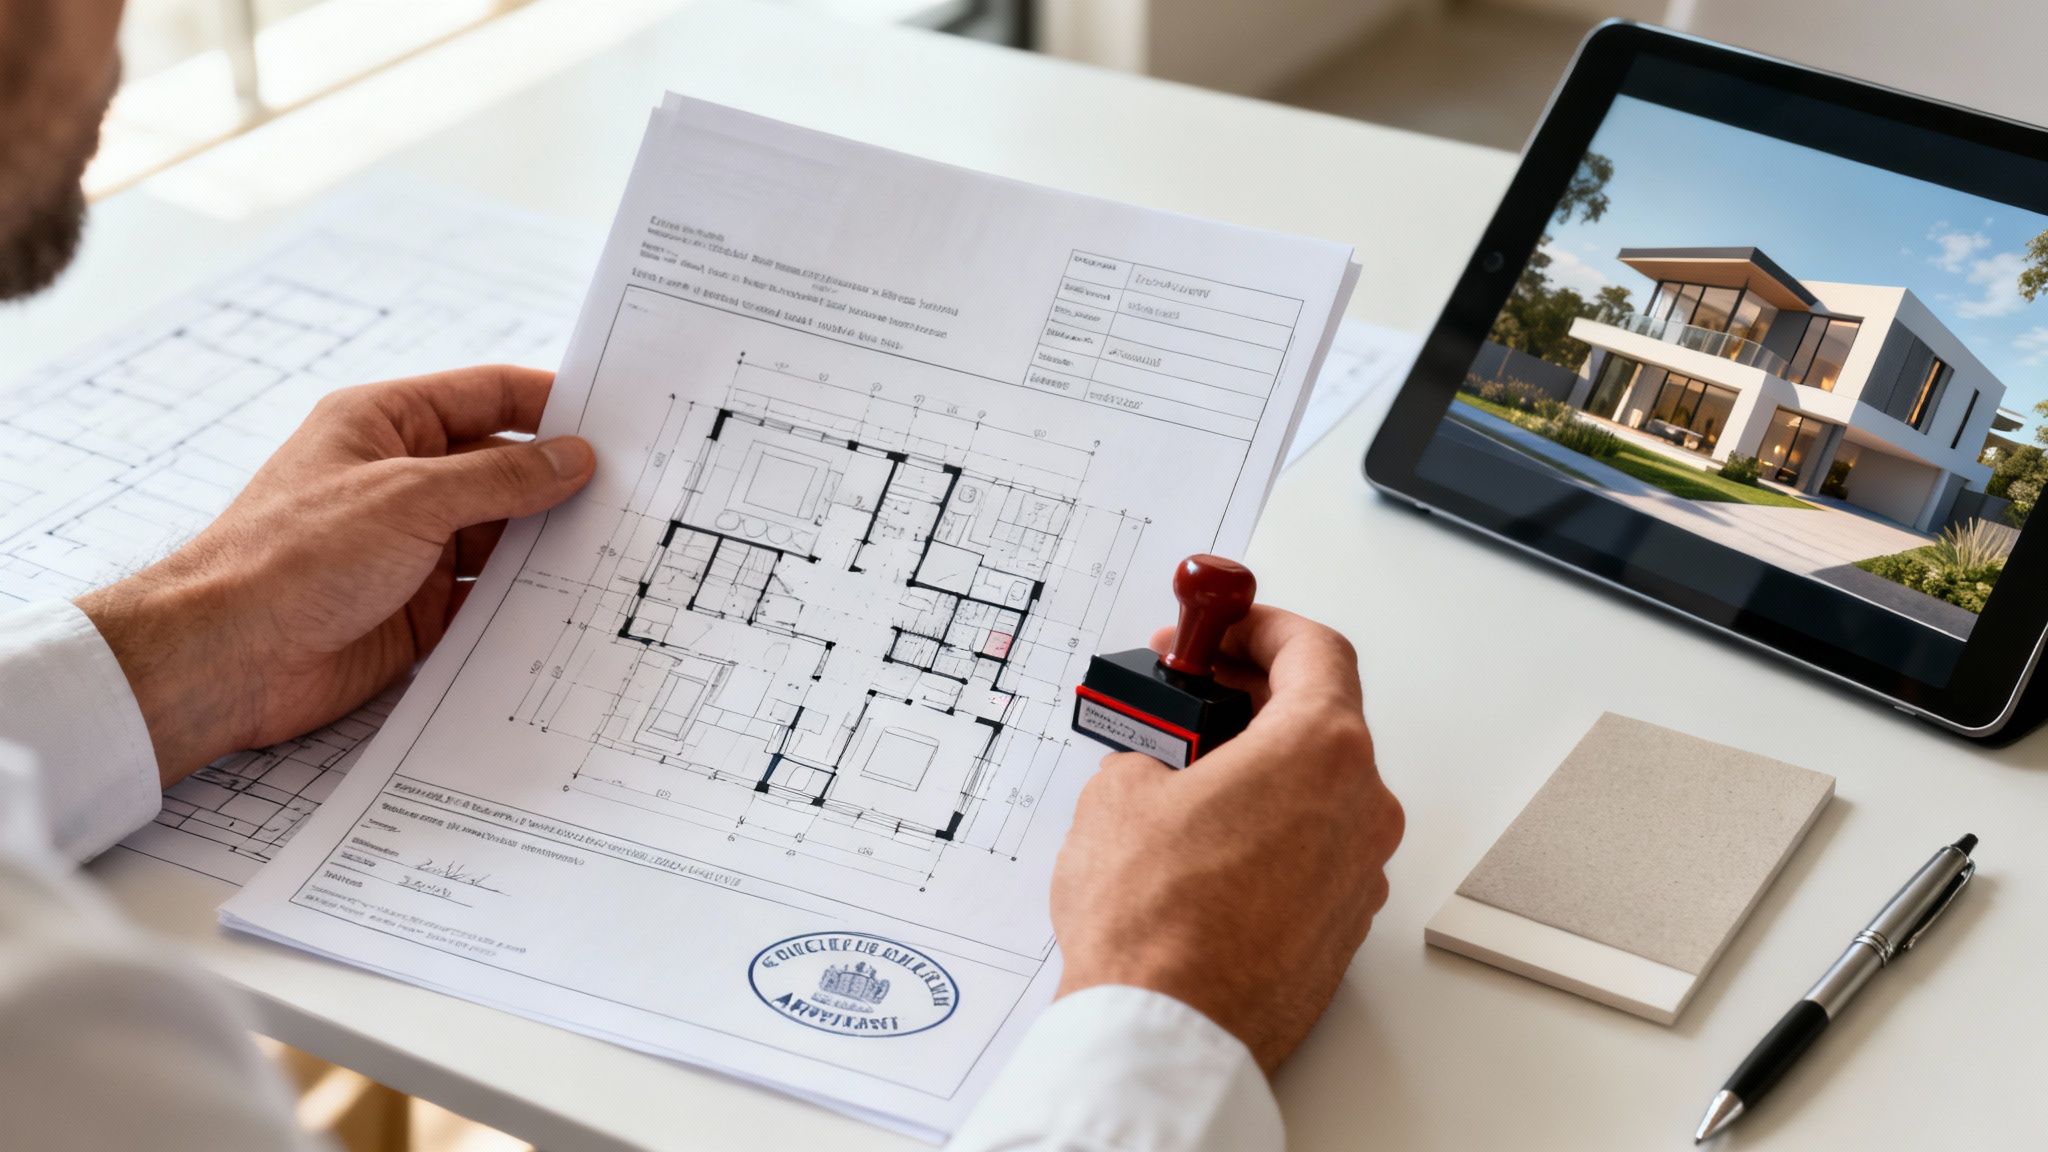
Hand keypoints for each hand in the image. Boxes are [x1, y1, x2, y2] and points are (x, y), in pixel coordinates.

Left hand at [75, 366, 595, 785]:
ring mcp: (412, 547)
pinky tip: (573, 603)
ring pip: (503, 537)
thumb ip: (501, 477)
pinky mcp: (418, 609)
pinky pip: (488, 597)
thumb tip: (574, 458)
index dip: (553, 402)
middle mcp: (403, 480)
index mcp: (387, 424)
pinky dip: (526, 600)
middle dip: (563, 482)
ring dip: (549, 546)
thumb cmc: (293, 555)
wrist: (229, 657)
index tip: (619, 418)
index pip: (488, 396)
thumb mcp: (410, 497)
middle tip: (639, 493)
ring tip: (620, 549)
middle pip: (504, 469)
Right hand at [1051, 606, 1401, 1073]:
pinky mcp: (1340, 927)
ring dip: (1257, 770)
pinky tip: (1201, 848)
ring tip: (1181, 781)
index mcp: (1322, 752)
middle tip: (1188, 697)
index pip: (1315, 649)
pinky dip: (1267, 831)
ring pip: (1317, 791)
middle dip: (1249, 698)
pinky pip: (1310, 852)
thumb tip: (1153, 762)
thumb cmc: (1153, 923)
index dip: (1259, 625)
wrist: (1165, 1032)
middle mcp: (1360, 809)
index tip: (1222, 627)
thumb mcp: (1118, 792)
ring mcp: (1357, 874)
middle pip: (1321, 720)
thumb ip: (1149, 750)